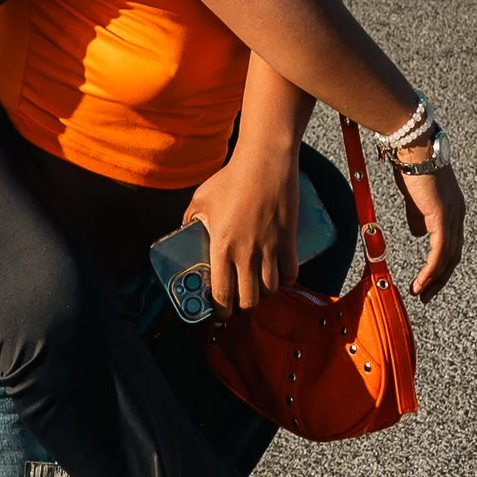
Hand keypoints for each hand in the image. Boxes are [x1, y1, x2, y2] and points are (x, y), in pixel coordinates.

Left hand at [184, 152, 300, 312]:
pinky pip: (291, 274)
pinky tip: (279, 275)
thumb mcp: (200, 199)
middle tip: (239, 301)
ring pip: (270, 290)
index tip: (220, 313)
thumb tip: (185, 232)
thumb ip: (190, 220)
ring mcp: (270, 249)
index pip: (222, 294)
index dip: (221, 311)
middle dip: (242, 306)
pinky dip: (285, 280)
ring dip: (263, 294)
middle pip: (248, 300)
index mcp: (221, 247)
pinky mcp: (289, 242)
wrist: (265, 162)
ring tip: (257, 287)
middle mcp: (246, 254)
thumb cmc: (231, 178)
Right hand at [394, 162, 464, 298]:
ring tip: (420, 294)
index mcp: (453, 210)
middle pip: (453, 256)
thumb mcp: (414, 198)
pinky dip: (430, 271)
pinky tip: (421, 282)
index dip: (440, 265)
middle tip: (426, 295)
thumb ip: (417, 216)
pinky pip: (439, 252)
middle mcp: (458, 214)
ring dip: (434, 279)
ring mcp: (452, 216)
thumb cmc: (411, 166)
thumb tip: (418, 234)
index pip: (451, 245)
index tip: (427, 280)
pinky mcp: (442, 217)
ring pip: (448, 258)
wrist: (413, 147)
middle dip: (440, 278)